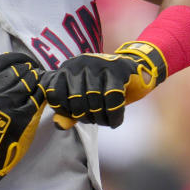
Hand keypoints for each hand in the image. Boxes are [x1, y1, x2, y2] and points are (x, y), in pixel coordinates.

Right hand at [0, 52, 46, 188]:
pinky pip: (38, 98)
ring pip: (31, 82)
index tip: (26, 63)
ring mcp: (10, 104)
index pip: (5, 62)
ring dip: (38, 80)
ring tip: (40, 83)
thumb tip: (16, 72)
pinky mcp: (23, 116)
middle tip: (36, 75)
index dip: (19, 59)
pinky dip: (42, 93)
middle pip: (20, 70)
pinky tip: (43, 94)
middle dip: (31, 71)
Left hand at [43, 41, 166, 128]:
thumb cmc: (103, 87)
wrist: (134, 73)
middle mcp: (80, 64)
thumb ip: (69, 112)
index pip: (54, 94)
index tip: (75, 115)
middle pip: (76, 101)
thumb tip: (59, 125)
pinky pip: (112, 100)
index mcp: (67, 68)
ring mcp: (99, 65)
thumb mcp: (83, 99)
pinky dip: (114, 116)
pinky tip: (115, 121)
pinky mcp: (118, 70)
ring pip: (95, 101)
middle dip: (85, 117)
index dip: (64, 110)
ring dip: (101, 119)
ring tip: (104, 120)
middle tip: (93, 120)